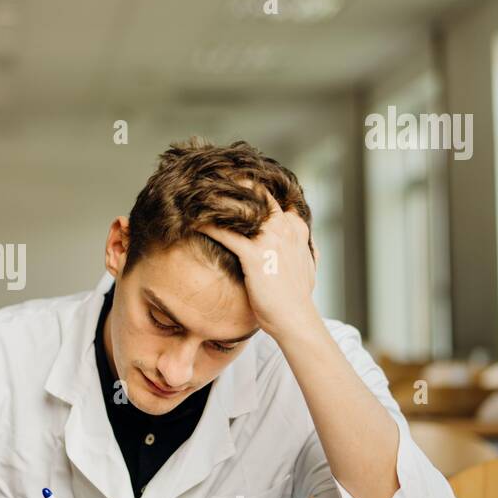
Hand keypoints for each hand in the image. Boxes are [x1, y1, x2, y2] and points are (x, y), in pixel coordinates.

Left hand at [197, 187, 319, 338]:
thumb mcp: (306, 266)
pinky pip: (226, 233)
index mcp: (296, 228)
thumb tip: (304, 245)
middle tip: (210, 178)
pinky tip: (192, 221)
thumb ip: (302, 249)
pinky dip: (207, 224)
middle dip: (234, 183)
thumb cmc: (296, 298)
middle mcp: (285, 228)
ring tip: (196, 193)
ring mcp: (271, 240)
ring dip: (217, 200)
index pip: (275, 197)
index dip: (254, 188)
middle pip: (258, 193)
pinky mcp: (254, 255)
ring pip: (240, 208)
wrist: (296, 319)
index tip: (235, 181)